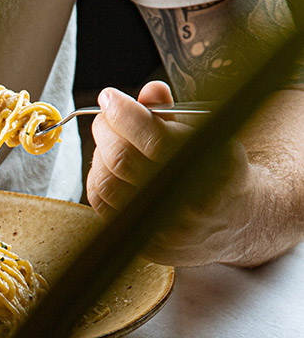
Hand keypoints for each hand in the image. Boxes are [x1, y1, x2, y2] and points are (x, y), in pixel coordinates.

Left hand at [85, 80, 252, 265]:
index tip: (109, 97)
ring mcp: (166, 230)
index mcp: (213, 169)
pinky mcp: (147, 245)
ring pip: (108, 185)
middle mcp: (189, 205)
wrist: (239, 219)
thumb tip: (149, 92)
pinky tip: (109, 166)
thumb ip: (175, 114)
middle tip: (106, 117)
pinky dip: (99, 179)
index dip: (124, 113)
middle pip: (124, 160)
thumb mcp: (208, 134)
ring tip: (110, 141)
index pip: (155, 139)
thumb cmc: (218, 168)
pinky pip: (104, 208)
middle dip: (106, 130)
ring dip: (100, 154)